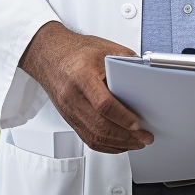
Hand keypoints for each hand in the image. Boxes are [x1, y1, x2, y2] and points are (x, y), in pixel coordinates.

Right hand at [18, 22, 152, 153]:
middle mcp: (73, 97)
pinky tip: (119, 144)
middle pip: (100, 126)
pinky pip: (87, 138)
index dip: (122, 117)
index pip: (103, 104)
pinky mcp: (69, 118)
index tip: (138, 124)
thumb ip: (126, 60)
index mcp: (82, 77)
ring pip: (94, 136)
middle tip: (144, 138)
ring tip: (136, 143)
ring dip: (118, 144)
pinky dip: (105, 145)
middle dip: (126, 136)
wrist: (48, 55)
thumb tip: (146, 73)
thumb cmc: (75, 51)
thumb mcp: (103, 48)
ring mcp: (69, 111)